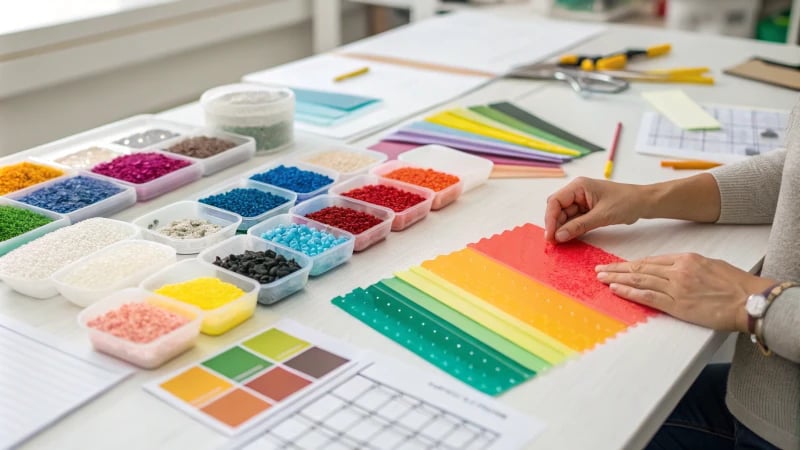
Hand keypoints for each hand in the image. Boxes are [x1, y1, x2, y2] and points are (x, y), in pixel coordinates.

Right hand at [544, 177, 646, 242]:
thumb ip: (578, 226)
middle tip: (554, 242)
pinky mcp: (587, 210)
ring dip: (562, 228)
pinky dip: (571, 229)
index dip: (550, 219)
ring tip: (561, 242)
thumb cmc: (626, 202)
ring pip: (564, 216)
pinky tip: (569, 238)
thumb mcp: (601, 216)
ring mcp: (581, 201)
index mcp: (579, 186)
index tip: (550, 236)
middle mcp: (577, 192)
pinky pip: (574, 220)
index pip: (555, 201)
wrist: (644, 203)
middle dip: (554, 225)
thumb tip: (559, 236)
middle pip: (557, 209)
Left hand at [596, 253, 775, 331]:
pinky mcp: (677, 304)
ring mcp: (676, 287)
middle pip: (639, 268)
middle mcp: (677, 271)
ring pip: (639, 280)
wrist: (749, 300)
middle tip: (599, 269)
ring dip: (617, 279)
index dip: (630, 263)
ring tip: (602, 278)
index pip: (650, 260)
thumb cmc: (735, 285)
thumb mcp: (710, 265)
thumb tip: (673, 269)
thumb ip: (689, 266)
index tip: (617, 265)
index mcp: (685, 259)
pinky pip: (647, 296)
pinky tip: (616, 290)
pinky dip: (629, 292)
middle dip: (616, 269)